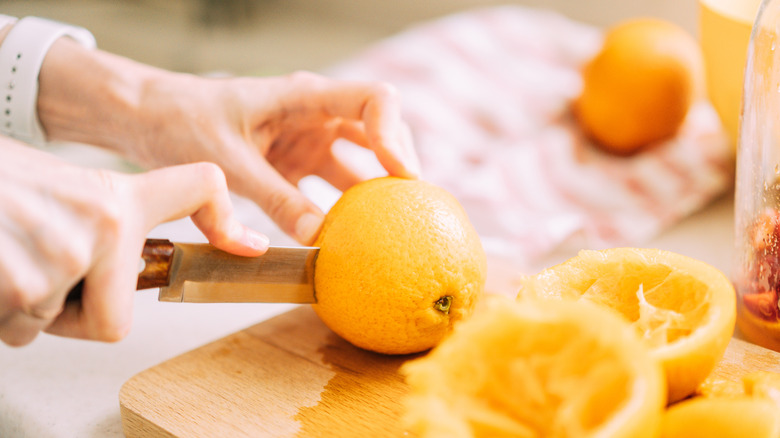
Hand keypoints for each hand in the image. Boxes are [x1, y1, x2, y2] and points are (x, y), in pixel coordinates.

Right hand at [0, 138, 266, 345]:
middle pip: (112, 322)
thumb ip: (105, 222)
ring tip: (5, 254)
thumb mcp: (63, 187)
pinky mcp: (17, 283)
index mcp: (117, 197)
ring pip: (52, 326)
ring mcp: (61, 256)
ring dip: (24, 308)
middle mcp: (102, 224)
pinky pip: (18, 331)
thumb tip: (133, 269)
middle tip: (41, 276)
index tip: (247, 245)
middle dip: (74, 317)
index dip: (225, 216)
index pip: (199, 187)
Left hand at [35, 39, 419, 244]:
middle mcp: (316, 115)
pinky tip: (353, 237)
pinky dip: (345, 208)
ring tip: (394, 228)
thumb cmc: (182, 122)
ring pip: (361, 161)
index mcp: (304, 97)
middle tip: (412, 210)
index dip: (396, 135)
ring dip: (376, 191)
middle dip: (399, 165)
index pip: (374, 99)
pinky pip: (332, 186)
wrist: (149, 118)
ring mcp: (308, 140)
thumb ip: (274, 198)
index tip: (401, 175)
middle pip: (380, 131)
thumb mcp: (228, 163)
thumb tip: (318, 238)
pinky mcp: (295, 164)